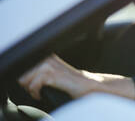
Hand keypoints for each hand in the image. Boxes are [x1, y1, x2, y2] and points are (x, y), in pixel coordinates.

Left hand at [18, 54, 134, 100]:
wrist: (92, 86)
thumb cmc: (75, 83)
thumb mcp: (58, 75)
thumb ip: (46, 72)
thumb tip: (28, 78)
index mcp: (50, 58)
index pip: (28, 61)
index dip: (25, 73)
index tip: (30, 82)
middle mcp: (50, 60)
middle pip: (24, 67)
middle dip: (25, 80)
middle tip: (33, 89)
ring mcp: (53, 67)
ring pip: (27, 75)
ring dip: (29, 86)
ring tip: (36, 92)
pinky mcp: (56, 76)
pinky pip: (36, 83)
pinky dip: (35, 91)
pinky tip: (40, 95)